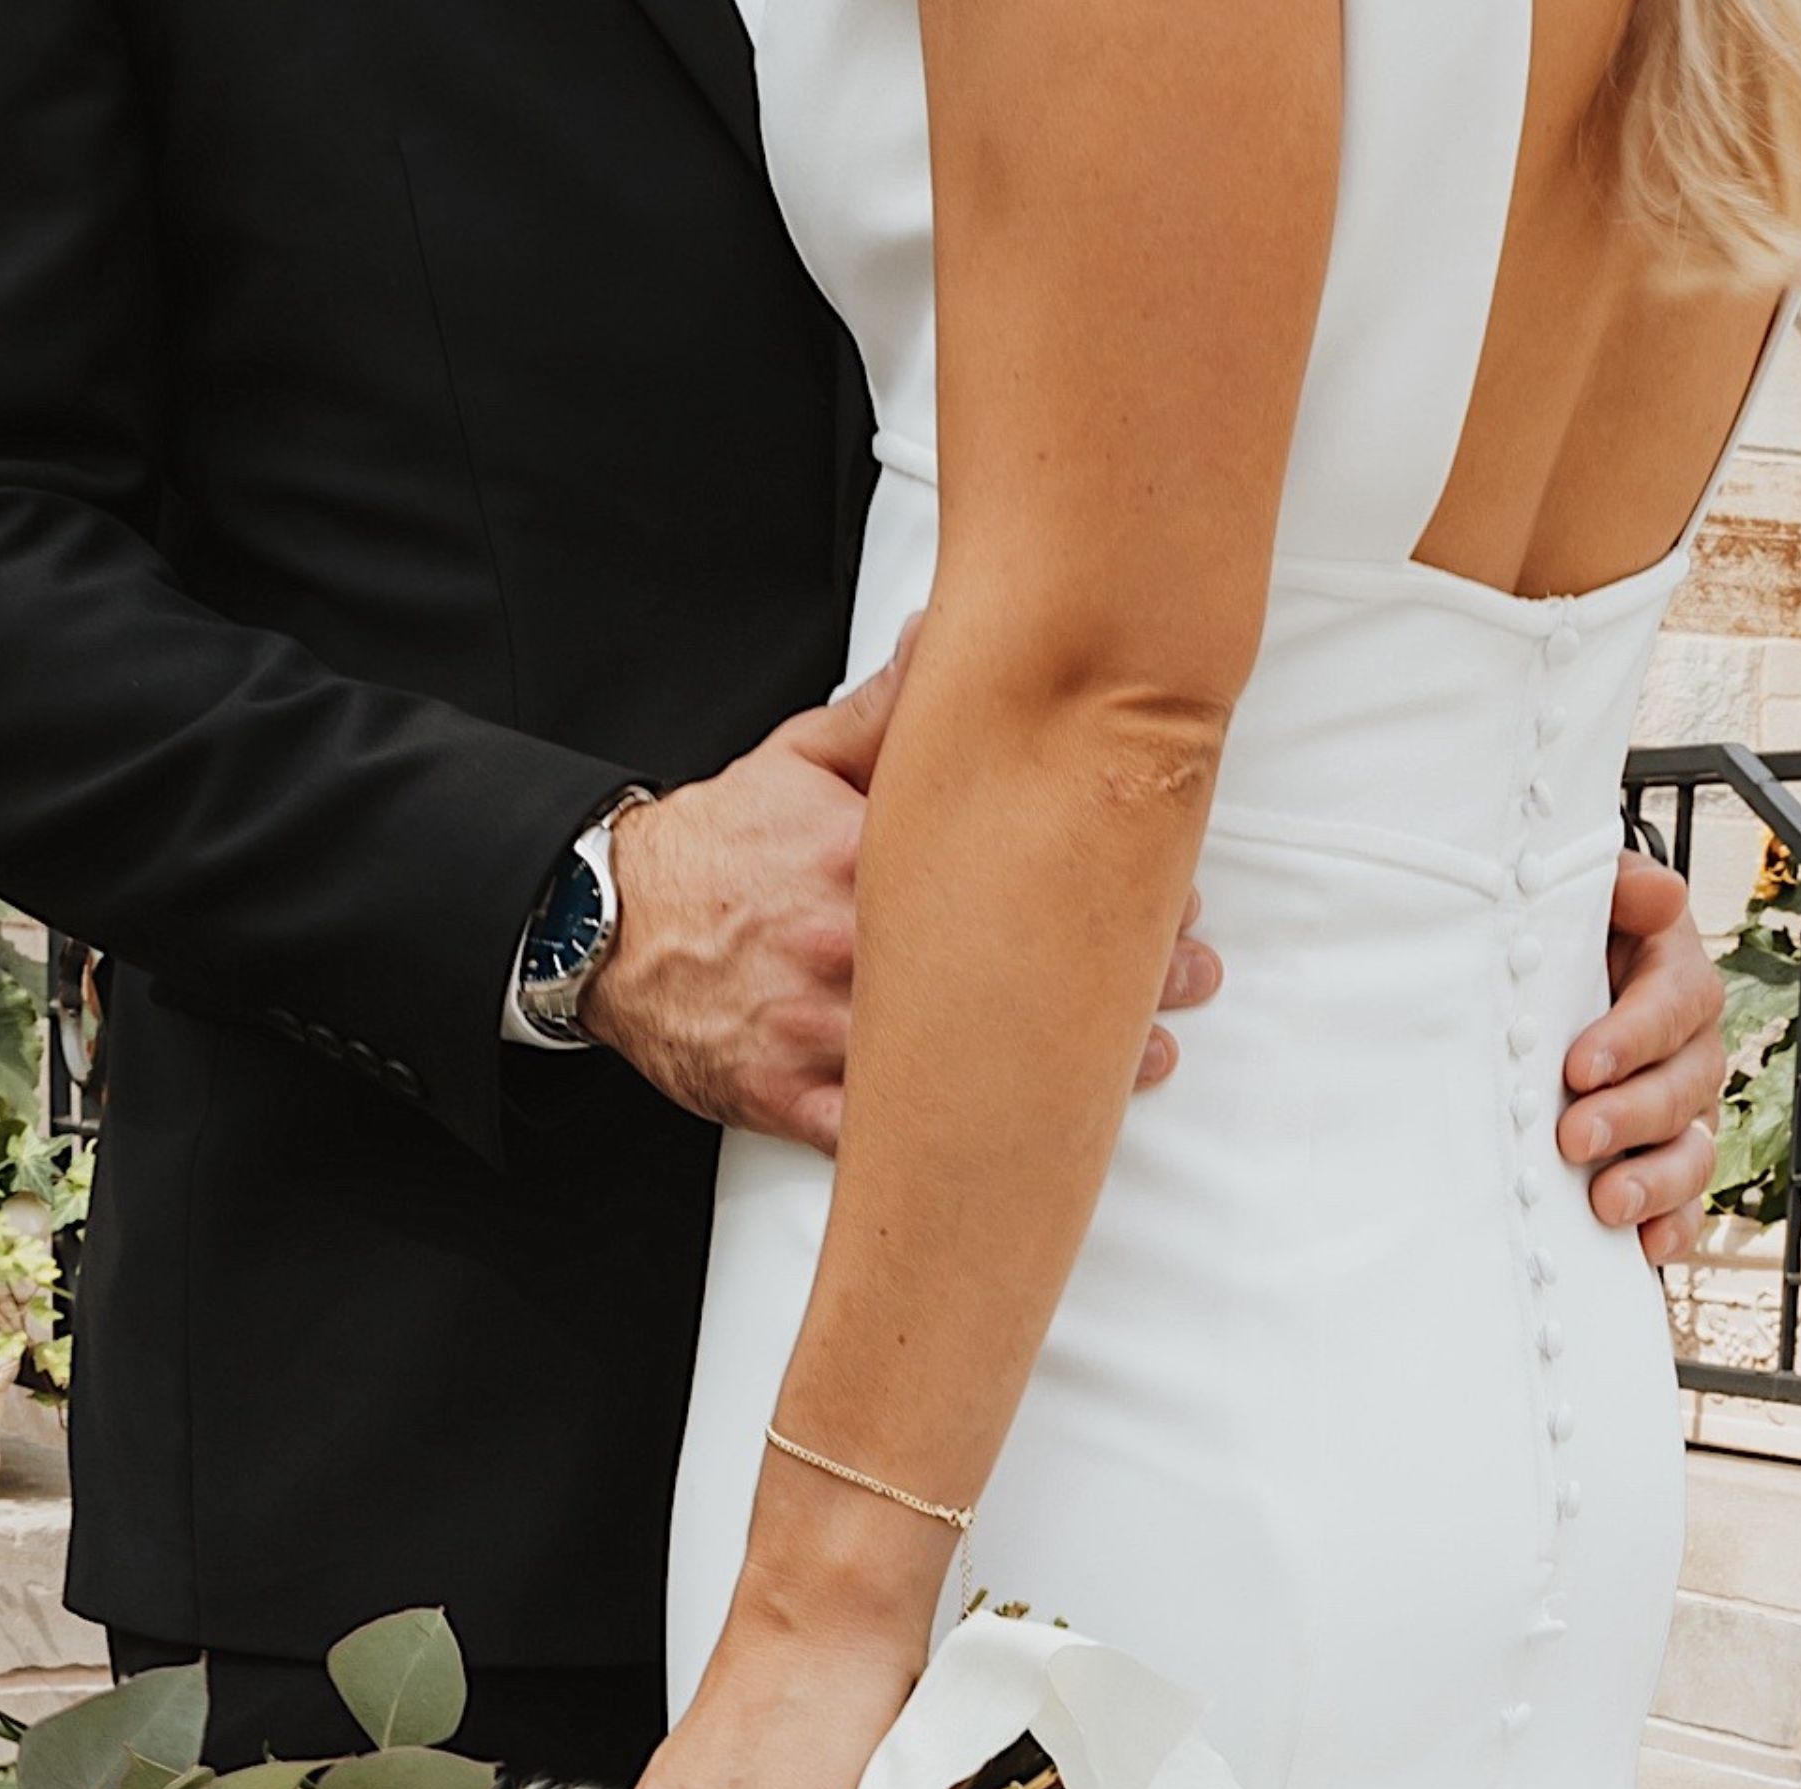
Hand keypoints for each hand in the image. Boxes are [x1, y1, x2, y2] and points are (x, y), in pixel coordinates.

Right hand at [589, 627, 1219, 1147]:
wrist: (606, 930)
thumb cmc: (721, 846)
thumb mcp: (802, 760)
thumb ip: (895, 710)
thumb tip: (958, 630)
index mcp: (857, 857)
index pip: (1001, 862)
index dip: (1096, 877)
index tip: (1169, 883)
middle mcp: (843, 947)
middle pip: (1002, 966)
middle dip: (1113, 974)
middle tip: (1194, 975)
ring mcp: (815, 1031)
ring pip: (962, 1062)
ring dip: (1069, 1066)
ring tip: (1153, 1058)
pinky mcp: (790, 1099)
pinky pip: (885, 1138)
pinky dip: (964, 1146)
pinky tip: (1043, 1144)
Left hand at [1564, 849, 1728, 1253]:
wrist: (1545, 986)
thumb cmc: (1567, 939)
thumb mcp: (1588, 898)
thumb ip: (1621, 890)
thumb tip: (1662, 897)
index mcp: (1676, 978)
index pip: (1675, 1006)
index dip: (1633, 1037)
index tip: (1578, 1065)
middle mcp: (1692, 1050)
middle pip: (1684, 1088)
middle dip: (1632, 1117)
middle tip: (1574, 1137)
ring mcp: (1684, 1114)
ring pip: (1692, 1152)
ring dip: (1655, 1182)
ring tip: (1606, 1202)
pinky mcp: (1667, 1164)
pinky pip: (1685, 1204)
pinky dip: (1668, 1227)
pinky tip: (1642, 1246)